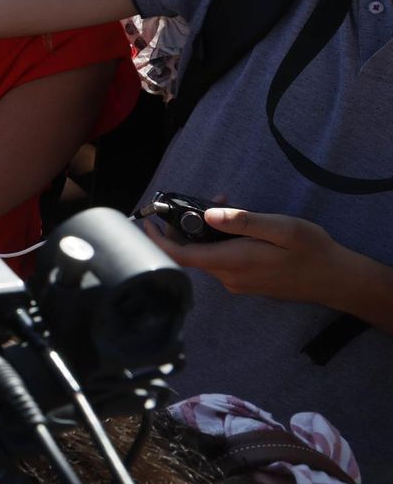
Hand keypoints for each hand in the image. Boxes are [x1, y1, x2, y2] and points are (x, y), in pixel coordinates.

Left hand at [146, 209, 357, 309]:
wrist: (338, 280)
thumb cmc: (312, 252)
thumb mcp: (282, 229)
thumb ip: (244, 222)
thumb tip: (207, 215)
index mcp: (234, 263)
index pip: (182, 256)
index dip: (159, 241)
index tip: (146, 223)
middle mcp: (231, 277)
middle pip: (192, 253)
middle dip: (187, 225)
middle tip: (199, 201)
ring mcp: (239, 282)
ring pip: (208, 254)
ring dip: (206, 231)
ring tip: (225, 206)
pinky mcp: (247, 281)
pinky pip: (223, 259)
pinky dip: (221, 240)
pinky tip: (237, 224)